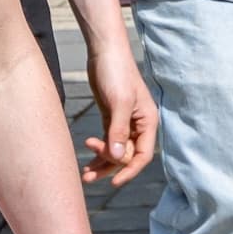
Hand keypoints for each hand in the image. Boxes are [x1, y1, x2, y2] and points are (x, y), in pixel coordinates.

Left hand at [82, 45, 157, 187]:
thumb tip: (117, 158)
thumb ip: (118, 131)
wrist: (104, 51)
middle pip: (126, 155)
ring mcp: (124, 122)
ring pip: (115, 150)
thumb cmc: (116, 72)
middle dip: (109, 165)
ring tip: (85, 174)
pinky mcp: (111, 117)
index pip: (143, 155)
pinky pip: (107, 141)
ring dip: (102, 162)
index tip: (114, 182)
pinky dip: (98, 150)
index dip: (130, 170)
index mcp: (147, 121)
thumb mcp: (119, 102)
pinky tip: (87, 154)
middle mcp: (138, 124)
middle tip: (87, 173)